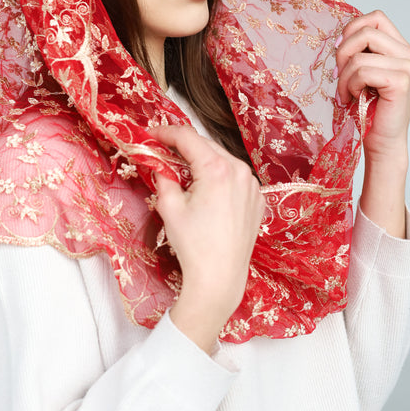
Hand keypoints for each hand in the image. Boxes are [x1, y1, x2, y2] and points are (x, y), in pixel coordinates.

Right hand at [149, 124, 263, 352]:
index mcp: (217, 169)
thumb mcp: (170, 206)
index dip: (165, 132)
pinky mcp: (258, 199)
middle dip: (183, 146)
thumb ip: (163, 176)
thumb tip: (158, 162)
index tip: (151, 134)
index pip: (187, 137)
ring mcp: (252, 185)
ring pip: (223, 160)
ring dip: (203, 161)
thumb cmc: (194, 244)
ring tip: (184, 172)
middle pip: (206, 146)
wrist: (220, 277)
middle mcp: (240, 170)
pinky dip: (220, 176)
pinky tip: (207, 190)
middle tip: (163, 151)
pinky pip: (236, 177)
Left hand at [335, 10, 409, 235]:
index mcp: (400, 47)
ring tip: (347, 92)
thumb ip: (357, 50)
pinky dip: (350, 86)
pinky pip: (362, 71)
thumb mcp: (360, 71)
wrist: (381, 140)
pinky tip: (354, 98)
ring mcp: (407, 67)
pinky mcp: (400, 81)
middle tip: (340, 76)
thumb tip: (339, 37)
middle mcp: (408, 54)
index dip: (352, 29)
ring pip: (359, 55)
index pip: (375, 18)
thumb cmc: (368, 107)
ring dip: (344, 76)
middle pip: (365, 30)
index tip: (342, 54)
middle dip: (343, 52)